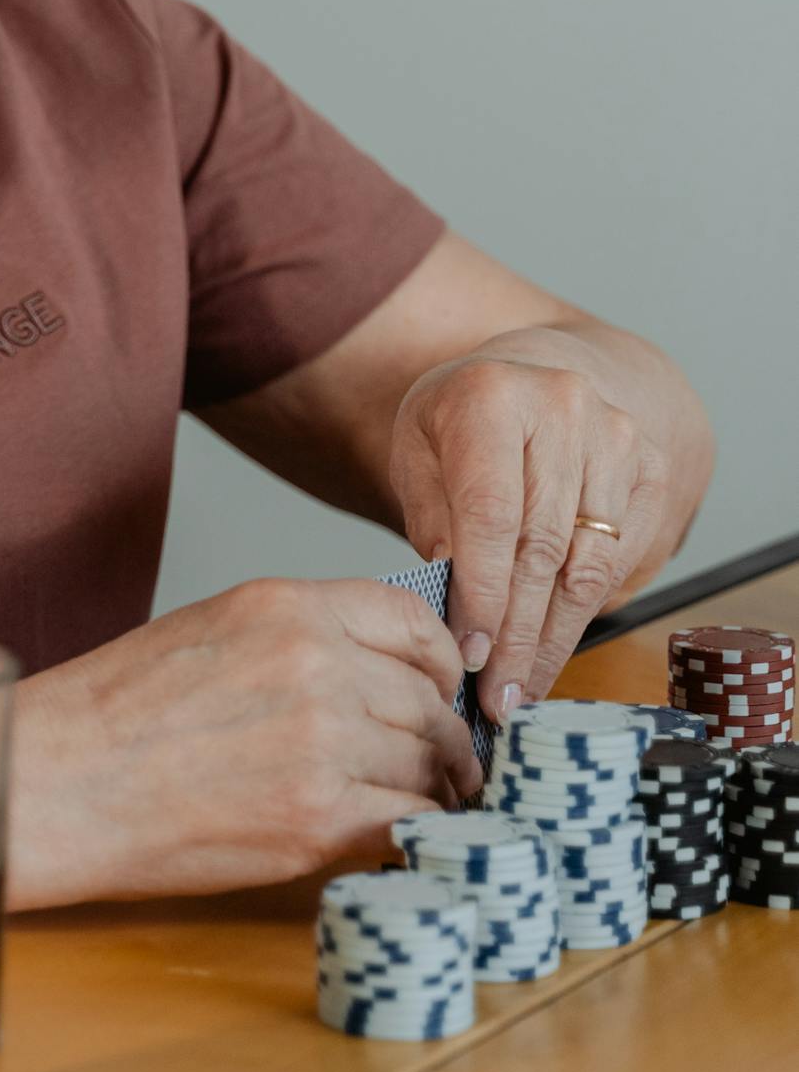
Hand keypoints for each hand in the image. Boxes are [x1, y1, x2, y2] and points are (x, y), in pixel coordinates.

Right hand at [8, 577, 479, 907]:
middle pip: (427, 702)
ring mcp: (323, 741)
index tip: (448, 691)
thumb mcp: (214, 629)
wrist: (64, 778)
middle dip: (444, 739)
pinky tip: (404, 840)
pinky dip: (416, 835)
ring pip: (426, 766)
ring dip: (432, 791)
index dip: (443, 663)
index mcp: (287, 606)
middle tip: (447, 767)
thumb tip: (372, 674)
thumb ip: (299, 638)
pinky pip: (406, 823)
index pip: (412, 622)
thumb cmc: (118, 709)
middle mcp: (316, 663)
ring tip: (425, 807)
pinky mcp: (317, 819)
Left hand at [388, 341, 671, 722]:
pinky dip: (580, 617)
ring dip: (553, 639)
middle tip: (495, 696)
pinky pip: (617, 565)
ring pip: (586, 566)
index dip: (482, 591)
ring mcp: (617, 439)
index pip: (491, 511)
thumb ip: (429, 514)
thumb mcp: (420, 447)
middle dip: (517, 634)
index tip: (469, 653)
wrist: (543, 374)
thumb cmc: (466, 420)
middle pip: (542, 547)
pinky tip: (552, 652)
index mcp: (492, 396)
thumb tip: (449, 592)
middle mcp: (565, 409)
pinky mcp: (651, 472)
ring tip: (522, 690)